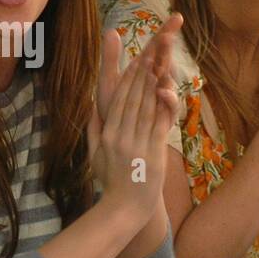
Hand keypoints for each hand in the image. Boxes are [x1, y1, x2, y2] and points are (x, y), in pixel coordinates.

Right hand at [91, 44, 178, 216]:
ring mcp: (135, 143)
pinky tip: (166, 89)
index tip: (135, 60)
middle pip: (132, 97)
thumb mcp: (94, 155)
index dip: (127, 78)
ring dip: (151, 81)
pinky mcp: (150, 152)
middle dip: (141, 72)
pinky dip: (161, 105)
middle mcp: (120, 135)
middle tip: (150, 49)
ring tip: (158, 61)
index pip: (117, 100)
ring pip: (144, 106)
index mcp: (107, 134)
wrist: (124, 208)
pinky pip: (157, 123)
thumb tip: (92, 109)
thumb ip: (93, 130)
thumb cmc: (110, 182)